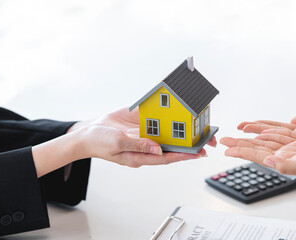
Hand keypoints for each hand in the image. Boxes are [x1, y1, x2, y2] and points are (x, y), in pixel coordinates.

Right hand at [70, 108, 216, 167]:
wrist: (87, 132)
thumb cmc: (99, 142)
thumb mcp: (117, 143)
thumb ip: (137, 145)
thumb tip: (158, 148)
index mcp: (141, 156)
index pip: (167, 157)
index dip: (183, 155)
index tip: (199, 153)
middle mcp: (147, 146)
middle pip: (172, 146)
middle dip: (189, 144)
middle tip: (208, 140)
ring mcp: (145, 134)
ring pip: (167, 132)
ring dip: (182, 129)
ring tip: (199, 125)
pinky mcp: (141, 122)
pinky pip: (156, 118)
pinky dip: (167, 114)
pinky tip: (179, 110)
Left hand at [221, 135, 295, 177]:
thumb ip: (287, 165)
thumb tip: (268, 162)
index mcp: (284, 159)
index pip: (256, 154)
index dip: (241, 151)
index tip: (226, 149)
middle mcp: (285, 152)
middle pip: (257, 146)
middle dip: (240, 143)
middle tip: (224, 140)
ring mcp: (292, 145)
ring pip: (267, 139)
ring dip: (252, 136)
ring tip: (239, 132)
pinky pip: (280, 132)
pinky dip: (269, 130)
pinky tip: (263, 131)